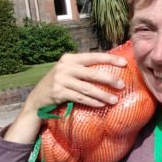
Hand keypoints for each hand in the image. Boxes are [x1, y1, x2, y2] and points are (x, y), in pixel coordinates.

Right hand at [5, 52, 127, 143]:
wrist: (37, 98)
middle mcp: (65, 67)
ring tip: (115, 100)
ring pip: (87, 88)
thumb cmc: (60, 83)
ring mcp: (60, 80)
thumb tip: (110, 68)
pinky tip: (101, 105)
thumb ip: (84, 68)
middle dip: (109, 79)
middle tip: (122, 85)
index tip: (124, 63)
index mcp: (70, 58)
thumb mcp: (69, 71)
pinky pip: (79, 98)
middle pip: (92, 73)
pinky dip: (92, 102)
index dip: (110, 59)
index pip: (93, 57)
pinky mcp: (58, 93)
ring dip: (103, 95)